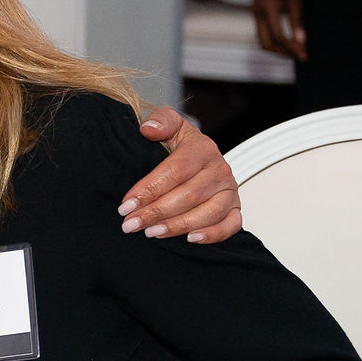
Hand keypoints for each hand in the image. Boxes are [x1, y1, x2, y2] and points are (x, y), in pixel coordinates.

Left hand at [121, 107, 241, 243]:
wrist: (195, 155)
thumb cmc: (177, 143)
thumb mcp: (168, 124)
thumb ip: (160, 120)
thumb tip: (148, 129)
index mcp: (202, 148)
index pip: (175, 171)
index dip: (149, 189)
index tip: (126, 204)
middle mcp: (220, 170)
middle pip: (189, 195)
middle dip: (156, 212)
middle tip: (130, 224)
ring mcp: (230, 190)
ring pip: (208, 213)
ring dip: (178, 226)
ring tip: (151, 233)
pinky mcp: (235, 208)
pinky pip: (231, 225)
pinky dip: (213, 234)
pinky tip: (190, 239)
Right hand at [252, 0, 306, 59]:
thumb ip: (296, 20)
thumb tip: (300, 40)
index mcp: (268, 9)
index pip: (279, 37)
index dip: (292, 47)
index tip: (304, 54)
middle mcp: (258, 13)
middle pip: (265, 43)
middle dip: (281, 52)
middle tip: (299, 54)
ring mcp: (256, 11)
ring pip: (262, 38)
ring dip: (277, 46)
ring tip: (294, 48)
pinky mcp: (258, 9)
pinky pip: (263, 30)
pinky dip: (274, 37)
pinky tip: (287, 37)